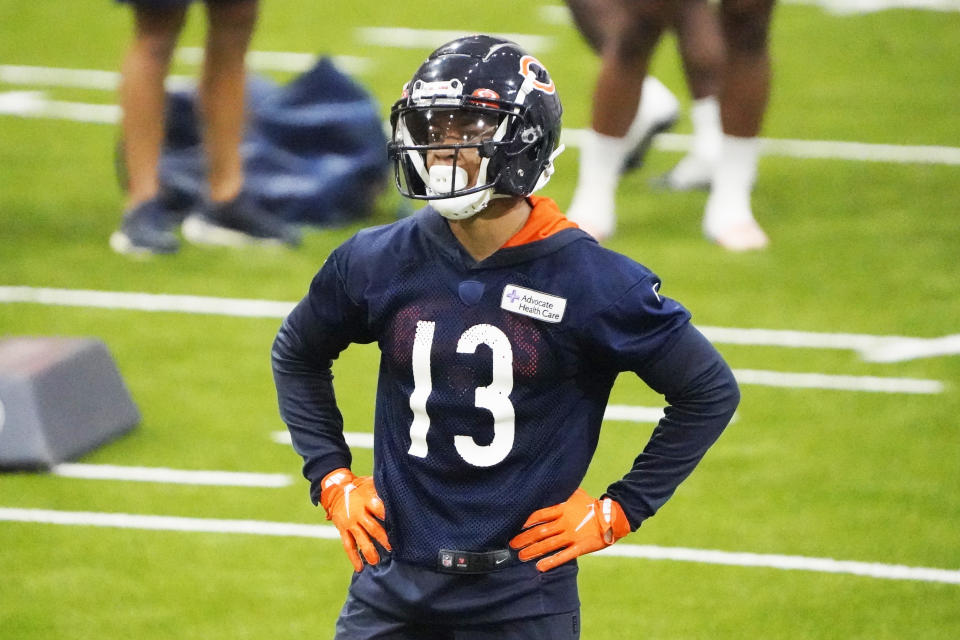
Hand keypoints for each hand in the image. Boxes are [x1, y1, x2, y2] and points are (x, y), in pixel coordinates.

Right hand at [319, 468, 390, 571]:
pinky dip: (353, 557)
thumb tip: (400, 492)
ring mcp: (350, 523)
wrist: (337, 490)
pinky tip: (359, 567)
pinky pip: (348, 545)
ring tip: (375, 562)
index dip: (385, 513)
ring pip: (360, 539)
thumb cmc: (360, 487)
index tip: (393, 522)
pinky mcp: (343, 530)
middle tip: (391, 548)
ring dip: (369, 551)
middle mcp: (359, 513)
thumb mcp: (371, 484)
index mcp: (367, 500)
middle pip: (372, 527)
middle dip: (382, 538)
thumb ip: (382, 490)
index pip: (377, 507)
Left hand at [508, 488, 629, 571]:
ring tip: (521, 556)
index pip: (540, 514)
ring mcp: (572, 536)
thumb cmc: (591, 505)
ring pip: (549, 544)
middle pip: (541, 531)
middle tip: (512, 544)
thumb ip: (561, 492)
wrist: (612, 516)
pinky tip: (540, 567)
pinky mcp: (580, 547)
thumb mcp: (576, 493)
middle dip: (525, 538)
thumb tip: (547, 482)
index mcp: (563, 509)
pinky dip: (551, 562)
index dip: (526, 521)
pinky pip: (564, 556)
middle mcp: (565, 523)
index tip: (515, 526)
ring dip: (533, 551)